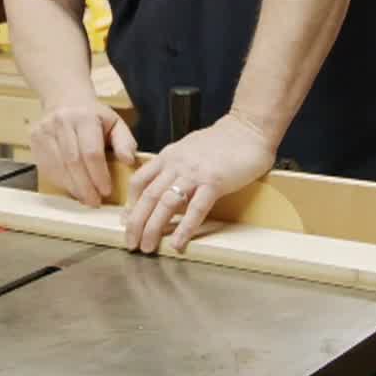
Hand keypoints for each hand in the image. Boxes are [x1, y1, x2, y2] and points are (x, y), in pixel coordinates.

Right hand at [29, 101, 138, 206]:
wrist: (65, 99)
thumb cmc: (94, 116)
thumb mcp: (115, 123)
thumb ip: (125, 142)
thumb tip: (128, 161)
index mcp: (84, 117)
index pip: (91, 152)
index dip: (98, 175)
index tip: (106, 191)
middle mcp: (61, 122)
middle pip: (73, 162)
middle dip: (85, 186)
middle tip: (94, 202)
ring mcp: (44, 130)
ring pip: (58, 167)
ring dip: (72, 187)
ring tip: (85, 198)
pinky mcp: (34, 139)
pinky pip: (46, 167)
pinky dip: (60, 182)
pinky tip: (71, 188)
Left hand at [122, 114, 276, 252]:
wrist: (248, 128)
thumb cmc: (223, 141)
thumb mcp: (189, 149)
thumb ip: (176, 166)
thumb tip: (168, 188)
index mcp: (169, 156)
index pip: (140, 180)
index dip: (130, 203)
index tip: (127, 221)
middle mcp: (176, 164)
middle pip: (148, 196)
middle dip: (135, 222)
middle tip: (130, 243)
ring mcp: (194, 173)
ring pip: (166, 203)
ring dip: (153, 228)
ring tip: (147, 247)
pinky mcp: (214, 182)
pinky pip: (195, 209)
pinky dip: (184, 229)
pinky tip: (178, 244)